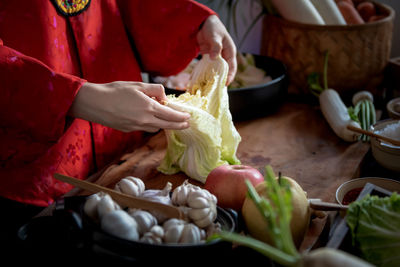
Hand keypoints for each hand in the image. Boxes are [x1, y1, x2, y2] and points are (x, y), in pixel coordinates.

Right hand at [68, 81, 189, 132]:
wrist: (94, 103)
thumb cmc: (115, 91)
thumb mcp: (137, 85)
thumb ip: (154, 90)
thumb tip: (165, 97)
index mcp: (148, 107)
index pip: (170, 115)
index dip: (181, 117)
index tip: (188, 116)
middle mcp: (144, 120)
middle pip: (167, 125)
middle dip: (178, 125)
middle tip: (186, 124)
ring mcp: (136, 127)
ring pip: (156, 128)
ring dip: (165, 125)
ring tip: (170, 121)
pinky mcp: (128, 130)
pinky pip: (144, 128)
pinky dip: (151, 124)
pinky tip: (150, 119)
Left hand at [197, 15, 236, 84]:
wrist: (203, 22)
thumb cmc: (213, 27)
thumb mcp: (215, 36)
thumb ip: (215, 46)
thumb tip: (215, 58)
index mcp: (230, 51)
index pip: (232, 66)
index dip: (230, 76)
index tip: (225, 84)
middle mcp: (224, 56)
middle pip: (224, 70)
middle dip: (220, 79)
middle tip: (215, 88)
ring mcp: (216, 57)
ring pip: (215, 70)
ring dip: (211, 77)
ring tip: (206, 87)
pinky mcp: (208, 57)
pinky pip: (207, 67)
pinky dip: (203, 72)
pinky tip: (198, 79)